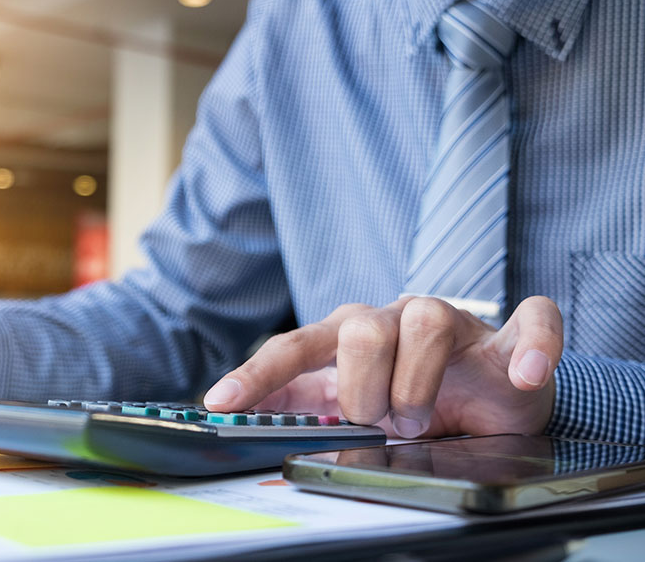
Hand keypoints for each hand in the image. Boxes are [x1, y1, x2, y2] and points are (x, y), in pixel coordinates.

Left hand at [203, 296, 561, 437]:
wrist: (490, 402)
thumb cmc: (416, 402)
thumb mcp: (356, 410)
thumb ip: (312, 411)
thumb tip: (258, 430)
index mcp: (348, 335)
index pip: (294, 347)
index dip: (257, 374)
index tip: (220, 402)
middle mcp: (392, 319)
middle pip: (358, 330)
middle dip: (363, 391)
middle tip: (381, 422)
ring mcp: (451, 321)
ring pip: (424, 321)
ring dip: (418, 386)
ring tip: (421, 420)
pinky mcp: (508, 335)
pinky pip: (529, 320)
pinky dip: (530, 348)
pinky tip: (521, 373)